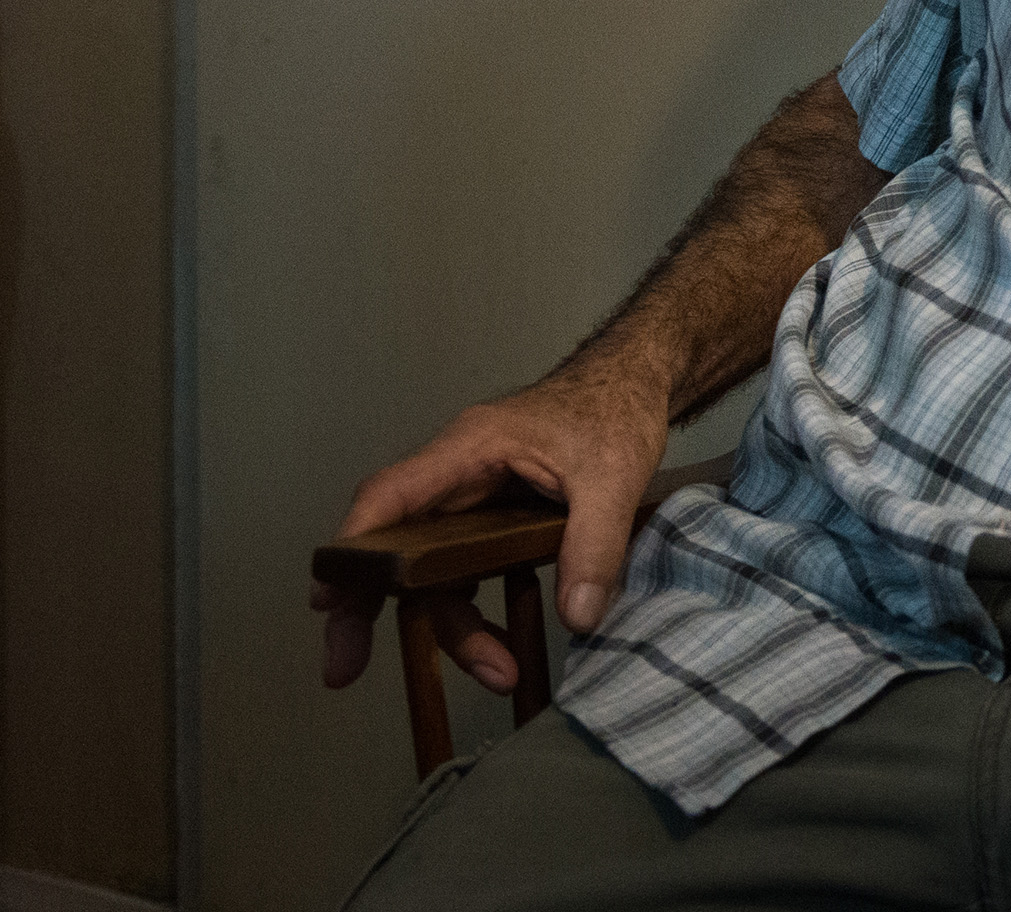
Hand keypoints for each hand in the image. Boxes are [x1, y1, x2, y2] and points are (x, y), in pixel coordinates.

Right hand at [311, 360, 669, 694]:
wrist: (636, 382)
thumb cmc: (615, 407)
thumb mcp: (615, 474)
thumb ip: (596, 544)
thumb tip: (578, 617)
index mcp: (469, 448)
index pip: (389, 496)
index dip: (353, 548)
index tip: (327, 600)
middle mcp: (457, 477)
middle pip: (395, 547)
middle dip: (368, 610)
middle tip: (342, 669)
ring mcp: (472, 501)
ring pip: (435, 572)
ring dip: (455, 629)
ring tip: (499, 674)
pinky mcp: (493, 521)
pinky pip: (467, 573)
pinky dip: (479, 613)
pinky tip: (503, 651)